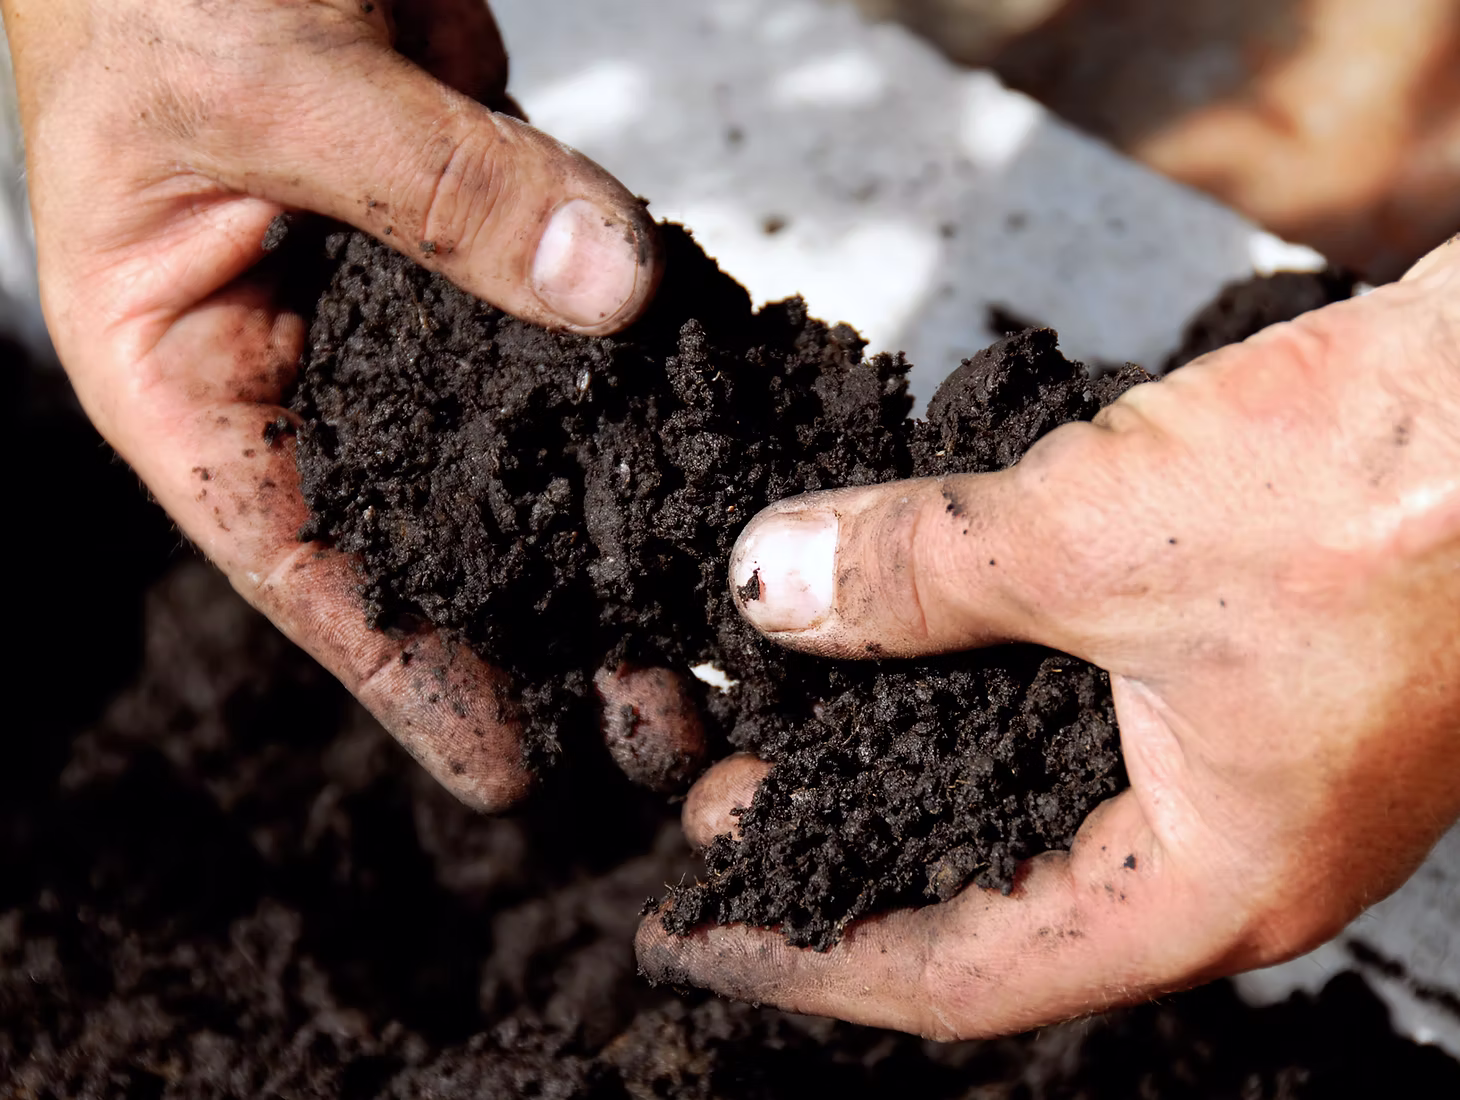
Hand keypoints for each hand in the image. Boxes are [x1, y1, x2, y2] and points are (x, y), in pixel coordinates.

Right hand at [4, 0, 668, 809]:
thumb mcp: (263, 81)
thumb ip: (435, 189)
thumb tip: (612, 293)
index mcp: (186, 368)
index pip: (299, 562)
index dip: (405, 675)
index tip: (510, 772)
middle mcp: (294, 357)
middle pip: (427, 529)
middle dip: (538, 630)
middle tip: (658, 721)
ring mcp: (396, 298)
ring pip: (511, 440)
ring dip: (603, 528)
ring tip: (702, 627)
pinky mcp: (479, 227)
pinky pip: (566, 319)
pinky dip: (633, 381)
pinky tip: (707, 453)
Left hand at [637, 239, 1459, 1037]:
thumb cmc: (1396, 487)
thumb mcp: (1097, 536)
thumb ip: (915, 573)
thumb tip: (770, 584)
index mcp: (1211, 888)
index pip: (957, 975)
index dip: (809, 958)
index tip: (698, 930)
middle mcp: (1232, 849)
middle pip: (989, 891)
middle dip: (847, 850)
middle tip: (727, 808)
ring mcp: (1253, 761)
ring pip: (1033, 794)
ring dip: (909, 754)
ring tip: (794, 720)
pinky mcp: (1256, 669)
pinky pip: (1083, 706)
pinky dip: (984, 678)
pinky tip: (918, 631)